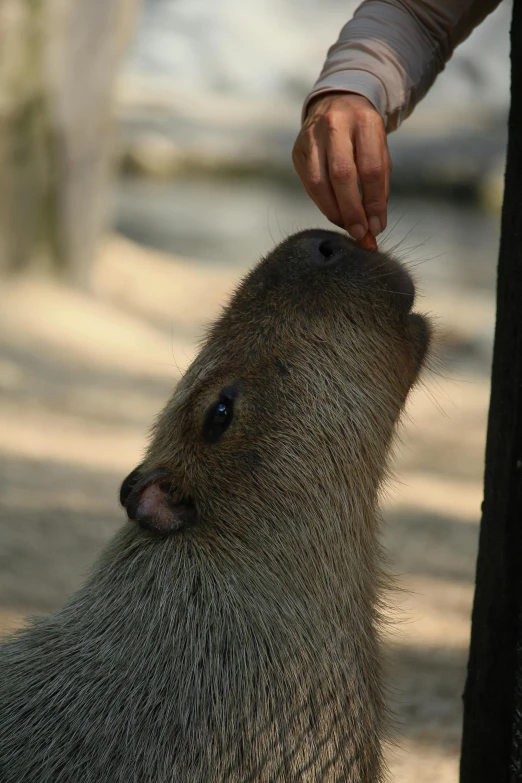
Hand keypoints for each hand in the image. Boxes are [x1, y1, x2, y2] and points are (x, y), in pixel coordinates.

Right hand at [292, 93, 391, 239]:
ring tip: (347, 227)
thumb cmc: (363, 135)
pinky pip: (308, 184)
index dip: (374, 202)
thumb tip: (374, 225)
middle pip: (342, 175)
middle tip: (360, 234)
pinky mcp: (297, 150)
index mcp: (365, 122)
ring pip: (319, 182)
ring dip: (334, 211)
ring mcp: (311, 137)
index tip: (376, 227)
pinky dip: (322, 204)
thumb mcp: (380, 151)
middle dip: (352, 210)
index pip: (371, 168)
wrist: (337, 103)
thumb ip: (379, 186)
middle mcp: (335, 125)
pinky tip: (334, 213)